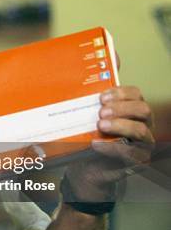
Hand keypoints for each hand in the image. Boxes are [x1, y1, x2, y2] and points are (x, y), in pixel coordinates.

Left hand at [61, 86, 154, 210]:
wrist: (86, 165)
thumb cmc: (91, 136)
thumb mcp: (90, 115)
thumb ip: (94, 96)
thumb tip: (104, 64)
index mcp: (132, 109)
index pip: (136, 94)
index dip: (121, 93)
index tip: (101, 96)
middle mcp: (142, 123)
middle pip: (143, 109)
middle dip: (122, 108)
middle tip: (101, 112)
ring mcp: (142, 143)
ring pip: (140, 130)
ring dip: (119, 126)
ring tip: (100, 126)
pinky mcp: (137, 160)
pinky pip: (130, 153)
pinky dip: (112, 148)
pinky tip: (96, 144)